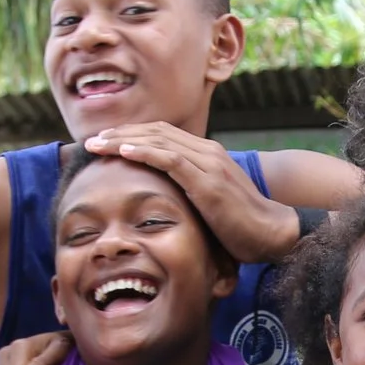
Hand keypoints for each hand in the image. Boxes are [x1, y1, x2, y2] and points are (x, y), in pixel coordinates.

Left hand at [83, 122, 299, 262]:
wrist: (272, 232)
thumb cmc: (240, 226)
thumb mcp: (210, 202)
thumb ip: (190, 192)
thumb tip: (165, 200)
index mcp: (206, 154)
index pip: (162, 135)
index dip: (132, 135)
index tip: (106, 143)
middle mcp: (207, 151)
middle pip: (155, 132)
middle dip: (121, 134)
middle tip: (92, 140)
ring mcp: (208, 163)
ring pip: (158, 141)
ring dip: (124, 141)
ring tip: (98, 144)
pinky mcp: (208, 181)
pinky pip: (170, 159)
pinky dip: (144, 153)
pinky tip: (122, 152)